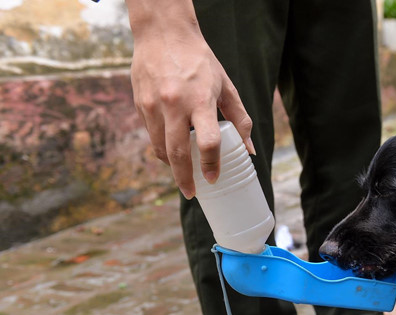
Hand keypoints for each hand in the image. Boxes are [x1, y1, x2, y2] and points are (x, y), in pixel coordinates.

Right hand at [128, 4, 253, 198]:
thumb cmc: (200, 61)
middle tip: (192, 193)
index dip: (211, 163)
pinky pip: (151, 135)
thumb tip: (248, 150)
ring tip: (183, 176)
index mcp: (200, 100)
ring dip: (171, 166)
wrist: (163, 34)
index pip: (207, 140)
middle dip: (185, 178)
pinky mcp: (140, 104)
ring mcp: (153, 105)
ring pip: (160, 147)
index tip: (214, 177)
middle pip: (177, 152)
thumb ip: (240, 119)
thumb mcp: (226, 87)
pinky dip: (161, 149)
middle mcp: (174, 104)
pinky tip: (171, 153)